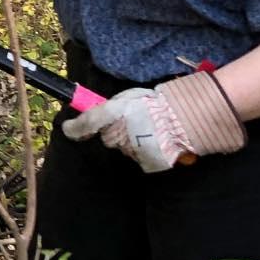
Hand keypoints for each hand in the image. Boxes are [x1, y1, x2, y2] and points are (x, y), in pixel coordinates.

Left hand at [59, 71, 244, 172]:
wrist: (191, 117)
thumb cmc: (163, 102)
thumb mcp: (134, 95)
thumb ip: (114, 106)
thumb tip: (98, 112)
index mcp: (115, 113)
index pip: (86, 124)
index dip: (75, 128)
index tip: (68, 128)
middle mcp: (120, 134)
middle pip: (108, 138)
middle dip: (114, 132)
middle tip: (132, 123)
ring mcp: (134, 151)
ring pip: (126, 149)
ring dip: (133, 141)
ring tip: (151, 130)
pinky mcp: (148, 164)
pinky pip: (141, 158)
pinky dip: (147, 152)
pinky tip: (159, 142)